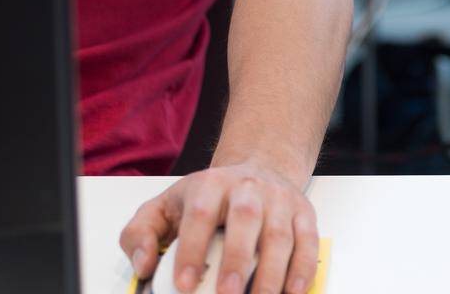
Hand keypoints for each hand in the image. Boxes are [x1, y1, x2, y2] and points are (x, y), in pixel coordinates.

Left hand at [120, 160, 318, 293]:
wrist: (257, 168)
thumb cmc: (207, 198)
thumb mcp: (165, 206)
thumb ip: (141, 233)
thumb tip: (145, 264)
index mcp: (210, 184)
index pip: (199, 213)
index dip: (191, 249)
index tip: (183, 284)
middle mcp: (248, 187)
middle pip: (245, 218)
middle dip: (238, 260)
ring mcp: (279, 199)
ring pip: (280, 234)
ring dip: (272, 272)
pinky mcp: (303, 213)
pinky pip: (308, 241)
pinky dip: (304, 269)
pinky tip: (293, 292)